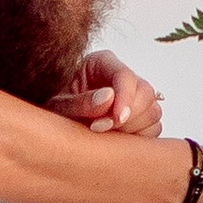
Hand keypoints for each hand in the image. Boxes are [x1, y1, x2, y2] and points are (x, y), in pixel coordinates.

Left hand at [48, 49, 162, 135]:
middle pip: (146, 93)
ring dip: (132, 129)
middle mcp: (121, 78)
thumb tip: (109, 98)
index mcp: (102, 63)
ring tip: (103, 134)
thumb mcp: (57, 106)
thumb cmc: (51, 109)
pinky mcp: (139, 118)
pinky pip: (153, 129)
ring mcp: (133, 98)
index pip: (125, 76)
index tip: (116, 119)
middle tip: (100, 129)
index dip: (125, 98)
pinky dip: (138, 138)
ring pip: (153, 112)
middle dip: (128, 116)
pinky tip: (114, 140)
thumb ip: (80, 103)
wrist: (49, 127)